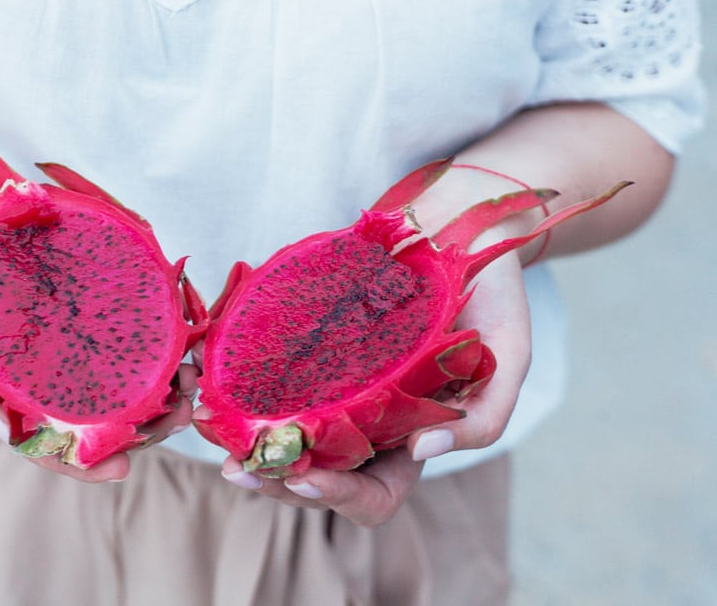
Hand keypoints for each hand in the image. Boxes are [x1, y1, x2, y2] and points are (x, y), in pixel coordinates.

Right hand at [0, 165, 197, 481]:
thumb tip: (2, 429)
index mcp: (6, 378)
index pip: (48, 433)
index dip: (81, 459)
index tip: (120, 469)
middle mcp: (44, 352)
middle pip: (99, 400)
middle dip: (143, 418)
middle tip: (180, 418)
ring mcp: (68, 312)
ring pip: (124, 356)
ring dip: (164, 373)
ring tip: (193, 377)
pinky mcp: (88, 270)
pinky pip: (128, 298)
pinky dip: (158, 318)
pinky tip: (183, 327)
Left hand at [214, 241, 531, 526]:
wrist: (465, 223)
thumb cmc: (494, 291)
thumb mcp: (510, 357)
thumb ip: (484, 417)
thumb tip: (425, 452)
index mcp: (413, 436)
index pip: (373, 495)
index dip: (337, 498)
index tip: (302, 478)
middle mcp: (369, 419)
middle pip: (315, 473)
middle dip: (274, 478)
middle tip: (237, 467)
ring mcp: (340, 383)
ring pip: (286, 432)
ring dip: (246, 441)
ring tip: (212, 427)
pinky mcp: (315, 345)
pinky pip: (274, 376)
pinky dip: (240, 384)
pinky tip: (211, 375)